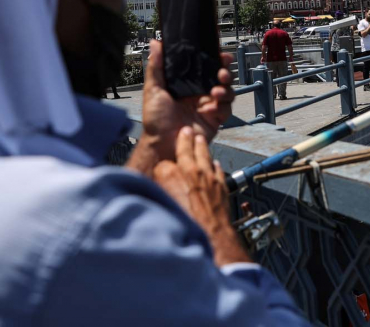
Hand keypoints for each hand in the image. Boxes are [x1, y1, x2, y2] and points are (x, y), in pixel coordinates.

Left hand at [126, 41, 233, 172]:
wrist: (162, 144)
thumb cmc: (155, 119)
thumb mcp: (153, 90)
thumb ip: (156, 66)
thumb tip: (156, 42)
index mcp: (187, 85)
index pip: (205, 68)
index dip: (215, 60)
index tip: (220, 54)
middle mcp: (200, 94)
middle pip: (221, 78)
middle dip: (225, 72)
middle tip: (221, 73)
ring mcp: (209, 106)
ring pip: (228, 92)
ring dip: (226, 89)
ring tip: (215, 92)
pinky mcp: (215, 120)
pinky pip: (226, 109)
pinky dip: (221, 107)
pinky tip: (209, 109)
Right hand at [153, 127, 249, 266]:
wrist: (209, 237)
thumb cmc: (183, 226)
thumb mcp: (159, 208)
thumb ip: (156, 195)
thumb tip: (148, 196)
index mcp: (169, 175)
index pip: (162, 164)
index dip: (161, 169)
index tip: (160, 171)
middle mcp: (189, 171)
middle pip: (186, 149)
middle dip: (184, 140)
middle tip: (185, 131)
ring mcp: (207, 176)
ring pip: (204, 154)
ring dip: (201, 146)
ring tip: (199, 139)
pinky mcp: (221, 185)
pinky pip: (217, 169)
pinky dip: (214, 165)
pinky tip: (214, 163)